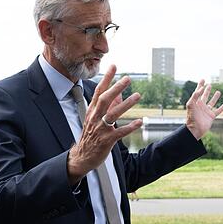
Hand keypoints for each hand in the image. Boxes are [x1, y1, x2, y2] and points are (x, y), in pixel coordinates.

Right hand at [66, 64, 141, 183]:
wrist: (82, 156)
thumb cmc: (90, 136)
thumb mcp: (95, 119)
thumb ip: (107, 106)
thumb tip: (118, 93)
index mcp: (92, 111)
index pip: (99, 91)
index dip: (106, 78)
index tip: (113, 66)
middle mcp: (95, 118)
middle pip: (105, 99)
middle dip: (116, 88)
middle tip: (127, 79)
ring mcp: (101, 129)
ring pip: (113, 114)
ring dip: (126, 104)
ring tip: (138, 96)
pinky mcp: (107, 140)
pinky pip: (119, 132)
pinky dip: (130, 127)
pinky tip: (140, 122)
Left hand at [185, 80, 222, 139]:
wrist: (195, 129)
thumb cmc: (191, 117)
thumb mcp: (191, 104)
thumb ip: (195, 95)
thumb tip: (201, 88)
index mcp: (195, 102)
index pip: (198, 92)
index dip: (200, 85)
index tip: (203, 79)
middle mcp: (201, 106)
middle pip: (204, 96)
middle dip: (206, 90)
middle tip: (209, 85)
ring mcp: (206, 111)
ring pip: (212, 102)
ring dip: (215, 97)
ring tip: (218, 91)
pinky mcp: (211, 116)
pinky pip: (218, 111)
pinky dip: (222, 107)